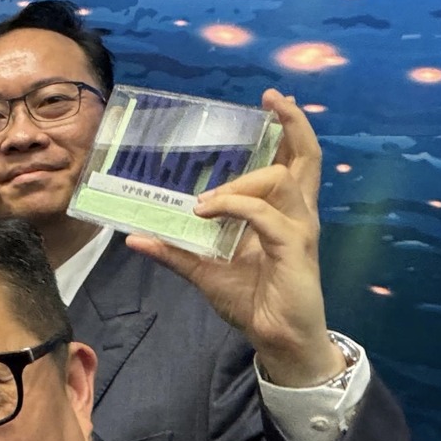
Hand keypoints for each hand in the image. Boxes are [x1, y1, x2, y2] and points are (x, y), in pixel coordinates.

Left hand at [123, 89, 342, 386]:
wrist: (278, 340)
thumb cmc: (253, 301)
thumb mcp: (204, 271)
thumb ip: (175, 251)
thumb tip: (134, 238)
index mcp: (282, 213)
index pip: (293, 162)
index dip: (288, 130)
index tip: (271, 105)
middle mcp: (296, 215)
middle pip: (306, 158)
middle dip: (292, 125)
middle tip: (273, 101)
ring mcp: (298, 229)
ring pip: (278, 180)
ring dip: (238, 182)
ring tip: (203, 201)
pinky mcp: (293, 248)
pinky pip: (264, 215)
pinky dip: (234, 207)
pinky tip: (207, 212)